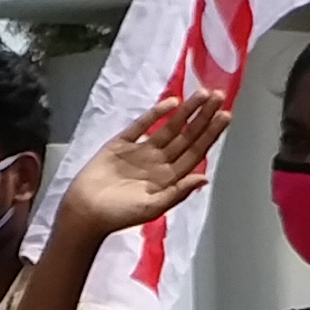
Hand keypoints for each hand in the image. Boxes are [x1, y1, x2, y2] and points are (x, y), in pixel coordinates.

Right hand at [51, 94, 229, 242]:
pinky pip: (142, 126)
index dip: (210, 135)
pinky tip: (171, 103)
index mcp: (169, 179)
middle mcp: (159, 163)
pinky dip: (156, 114)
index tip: (224, 117)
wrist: (84, 211)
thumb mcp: (152, 208)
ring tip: (202, 94)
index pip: (195, 152)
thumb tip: (204, 178)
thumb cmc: (118, 215)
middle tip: (218, 97)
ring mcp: (141, 151)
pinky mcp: (121, 143)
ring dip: (185, 112)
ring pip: (169, 127)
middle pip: (186, 136)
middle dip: (203, 117)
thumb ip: (178, 192)